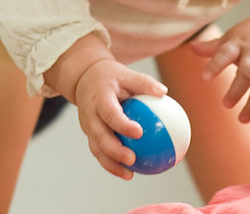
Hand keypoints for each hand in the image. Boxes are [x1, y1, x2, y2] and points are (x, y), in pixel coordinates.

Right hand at [74, 60, 166, 178]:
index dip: (122, 124)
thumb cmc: (111, 77)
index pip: (110, 113)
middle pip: (99, 136)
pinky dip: (110, 163)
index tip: (139, 133)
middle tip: (132, 159)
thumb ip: (144, 83)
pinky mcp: (89, 134)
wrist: (84, 79)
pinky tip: (127, 171)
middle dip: (114, 151)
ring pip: (97, 148)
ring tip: (129, 174)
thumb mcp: (127, 74)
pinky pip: (99, 151)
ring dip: (111, 164)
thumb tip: (164, 92)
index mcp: (99, 99)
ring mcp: (87, 126)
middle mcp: (90, 115)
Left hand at [190, 15, 249, 123]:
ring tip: (242, 119)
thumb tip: (192, 47)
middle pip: (247, 72)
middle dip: (238, 89)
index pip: (225, 54)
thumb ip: (212, 47)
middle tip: (226, 105)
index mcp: (238, 44)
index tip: (204, 78)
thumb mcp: (230, 37)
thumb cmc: (247, 35)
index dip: (215, 65)